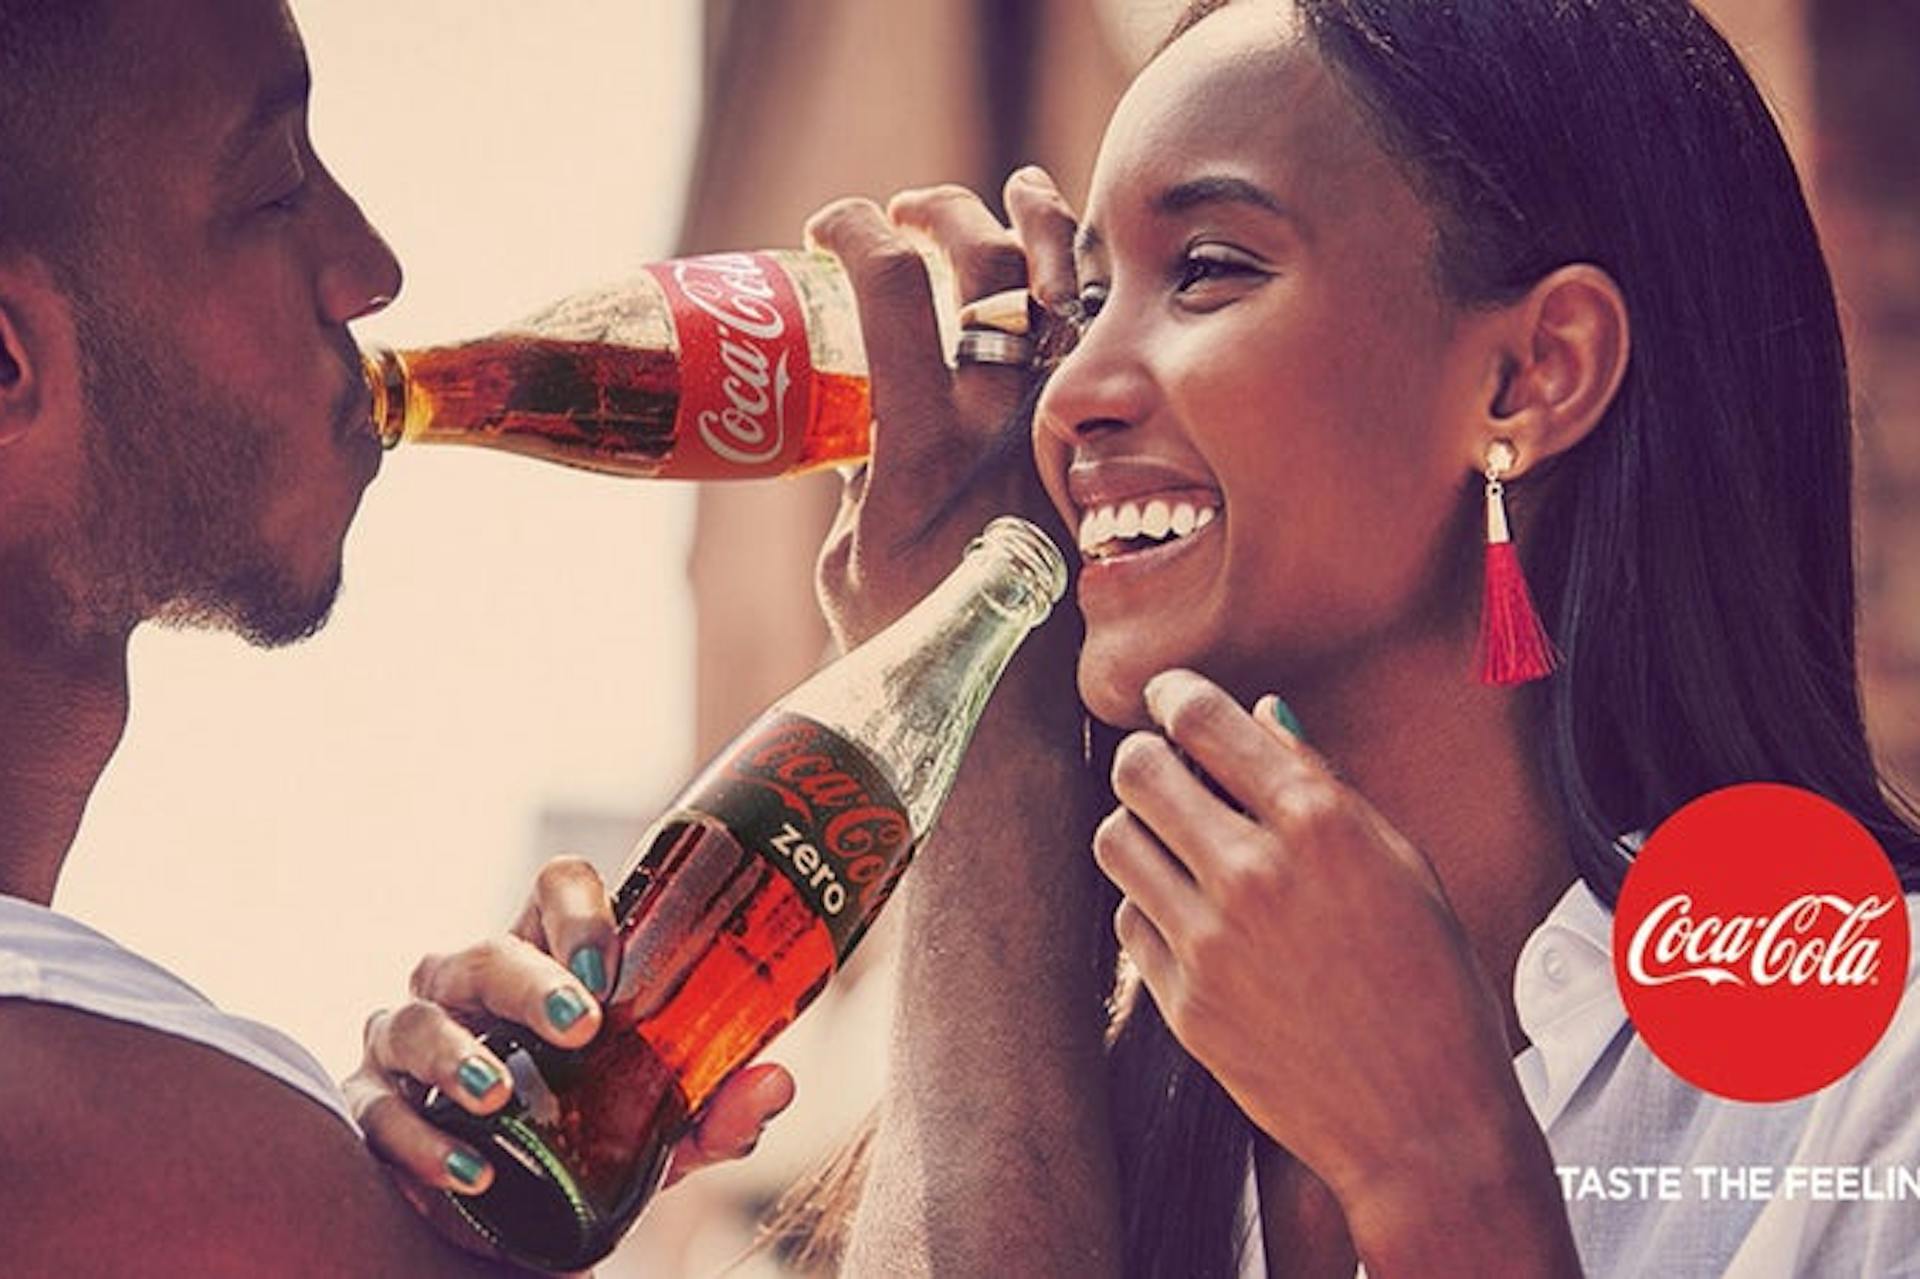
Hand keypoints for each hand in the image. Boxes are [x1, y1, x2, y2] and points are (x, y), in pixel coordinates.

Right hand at [343, 857, 795, 1209]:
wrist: (519, 1215)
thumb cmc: (590, 1137)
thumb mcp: (659, 1131)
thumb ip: (712, 1108)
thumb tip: (773, 1085)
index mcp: (546, 958)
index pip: (554, 890)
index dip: (579, 911)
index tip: (612, 965)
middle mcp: (471, 983)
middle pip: (486, 951)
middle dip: (528, 983)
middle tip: (577, 1025)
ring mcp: (412, 1037)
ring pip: (414, 1019)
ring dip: (457, 1058)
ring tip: (499, 1098)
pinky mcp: (373, 1101)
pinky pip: (377, 1110)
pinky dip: (418, 1140)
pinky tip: (468, 1172)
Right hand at [804, 167, 1081, 647]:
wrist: (1011, 721)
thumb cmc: (913, 654)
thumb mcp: (848, 560)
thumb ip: (860, 478)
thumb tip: (867, 429)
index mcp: (919, 445)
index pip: (891, 286)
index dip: (854, 229)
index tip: (830, 226)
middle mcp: (1000, 423)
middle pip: (987, 263)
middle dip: (941, 213)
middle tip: (908, 215)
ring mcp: (1059, 437)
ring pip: (1067, 295)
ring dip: (1038, 229)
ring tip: (1019, 197)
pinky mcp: (1093, 458)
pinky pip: (1099, 354)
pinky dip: (1084, 298)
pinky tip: (1070, 276)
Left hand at [1094, 671, 1573, 1270]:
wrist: (1425, 1123)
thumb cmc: (1433, 987)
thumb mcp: (1402, 864)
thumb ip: (1323, 785)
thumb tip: (1263, 717)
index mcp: (1320, 823)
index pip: (1205, 720)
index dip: (1175, 695)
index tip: (1168, 697)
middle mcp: (1255, 873)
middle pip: (1138, 769)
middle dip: (1145, 755)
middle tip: (1163, 765)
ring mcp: (1210, 942)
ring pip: (1114, 840)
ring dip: (1137, 828)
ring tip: (1173, 842)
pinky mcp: (1182, 1003)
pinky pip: (1129, 920)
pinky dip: (1150, 906)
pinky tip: (1192, 917)